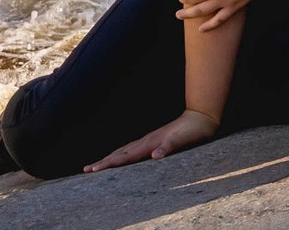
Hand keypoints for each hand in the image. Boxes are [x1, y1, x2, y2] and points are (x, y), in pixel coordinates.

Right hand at [84, 108, 217, 171]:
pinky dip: (122, 155)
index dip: (109, 164)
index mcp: (150, 143)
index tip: (94, 170)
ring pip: (124, 150)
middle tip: (86, 170)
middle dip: (103, 162)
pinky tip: (121, 158)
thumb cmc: (193, 132)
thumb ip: (169, 147)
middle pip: (120, 153)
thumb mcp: (183, 141)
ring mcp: (149, 140)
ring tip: (97, 165)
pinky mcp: (154, 140)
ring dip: (110, 158)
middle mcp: (146, 141)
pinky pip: (133, 149)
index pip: (125, 156)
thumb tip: (154, 156)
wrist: (201, 118)